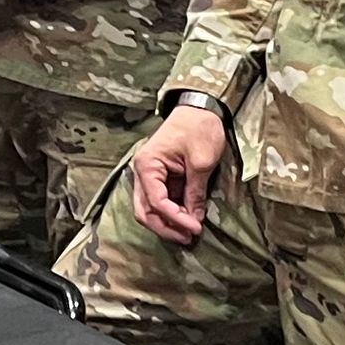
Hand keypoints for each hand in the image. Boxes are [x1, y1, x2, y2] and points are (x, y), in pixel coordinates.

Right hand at [131, 104, 227, 244]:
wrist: (200, 107)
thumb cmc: (199, 128)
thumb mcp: (201, 162)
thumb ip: (195, 193)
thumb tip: (195, 218)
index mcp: (147, 165)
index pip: (156, 201)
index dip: (175, 218)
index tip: (195, 228)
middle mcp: (142, 172)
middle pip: (145, 211)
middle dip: (166, 227)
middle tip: (188, 238)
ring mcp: (149, 175)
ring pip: (149, 209)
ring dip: (167, 223)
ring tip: (189, 233)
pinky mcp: (160, 177)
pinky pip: (160, 201)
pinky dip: (172, 213)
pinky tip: (188, 220)